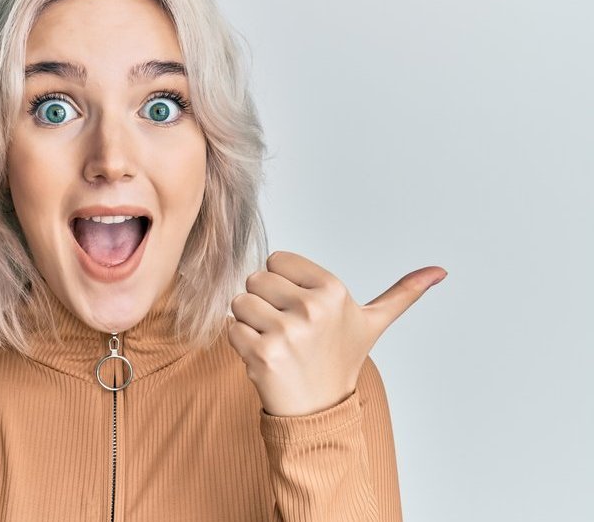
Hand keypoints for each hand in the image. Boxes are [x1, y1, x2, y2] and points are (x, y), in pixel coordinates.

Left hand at [229, 250, 446, 416]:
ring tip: (275, 342)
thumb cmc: (340, 360)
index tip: (299, 308)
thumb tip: (440, 271)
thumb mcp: (372, 324)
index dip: (281, 283)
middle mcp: (312, 307)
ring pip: (240, 302)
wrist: (320, 410)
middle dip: (263, 302)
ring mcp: (287, 331)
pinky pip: (231, 328)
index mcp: (333, 290)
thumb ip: (403, 294)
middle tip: (286, 329)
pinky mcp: (263, 353)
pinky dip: (239, 343)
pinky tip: (263, 357)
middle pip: (254, 278)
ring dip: (249, 323)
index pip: (275, 259)